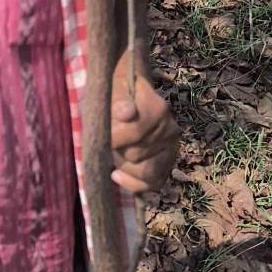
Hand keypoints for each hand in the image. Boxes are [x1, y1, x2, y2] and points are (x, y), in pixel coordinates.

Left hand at [110, 69, 179, 193]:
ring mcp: (171, 148)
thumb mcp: (114, 88)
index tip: (99, 132)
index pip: (135, 133)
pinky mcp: (168, 163)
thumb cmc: (116, 91)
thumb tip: (126, 113)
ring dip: (123, 166)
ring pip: (146, 172)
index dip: (113, 138)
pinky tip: (116, 174)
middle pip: (137, 155)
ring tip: (113, 153)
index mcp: (158, 108)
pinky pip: (154, 183)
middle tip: (106, 140)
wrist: (129, 93)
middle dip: (116, 151)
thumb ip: (119, 99)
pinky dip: (133, 183)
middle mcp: (170, 129)